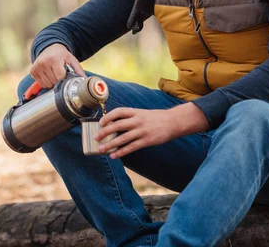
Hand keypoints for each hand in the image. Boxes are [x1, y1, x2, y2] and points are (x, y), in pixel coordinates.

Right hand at [30, 44, 85, 87]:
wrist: (49, 47)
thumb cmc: (62, 55)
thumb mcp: (71, 59)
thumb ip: (78, 70)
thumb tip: (84, 80)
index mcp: (54, 59)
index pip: (60, 77)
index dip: (64, 79)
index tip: (66, 76)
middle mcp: (44, 62)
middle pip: (54, 81)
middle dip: (58, 81)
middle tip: (60, 74)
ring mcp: (37, 66)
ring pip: (47, 84)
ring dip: (52, 83)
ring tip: (54, 74)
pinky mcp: (32, 70)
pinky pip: (41, 83)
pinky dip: (46, 82)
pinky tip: (48, 75)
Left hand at [95, 103, 209, 158]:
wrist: (173, 122)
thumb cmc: (155, 118)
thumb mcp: (142, 113)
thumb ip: (130, 118)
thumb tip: (114, 125)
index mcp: (135, 112)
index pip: (119, 112)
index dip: (108, 117)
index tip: (100, 123)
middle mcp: (137, 120)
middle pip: (118, 125)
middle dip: (105, 132)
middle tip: (96, 137)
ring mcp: (142, 131)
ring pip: (122, 138)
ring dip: (110, 144)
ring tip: (101, 149)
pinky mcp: (147, 141)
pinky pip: (131, 147)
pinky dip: (121, 151)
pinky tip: (114, 155)